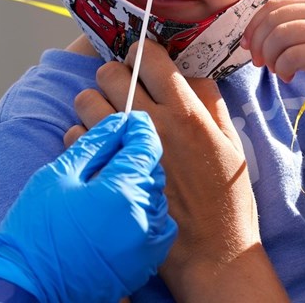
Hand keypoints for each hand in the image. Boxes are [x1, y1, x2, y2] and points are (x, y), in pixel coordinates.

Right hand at [0, 112, 176, 301]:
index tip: (127, 121)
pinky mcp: (146, 262)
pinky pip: (157, 223)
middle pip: (153, 169)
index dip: (137, 128)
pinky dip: (142, 210)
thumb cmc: (35, 231)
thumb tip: (118, 123)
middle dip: (135, 157)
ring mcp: (147, 244)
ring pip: (156, 195)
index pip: (146, 145)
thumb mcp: (59, 175)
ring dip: (138, 183)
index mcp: (122, 192)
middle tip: (110, 152)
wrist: (29, 286)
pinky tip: (115, 211)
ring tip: (107, 185)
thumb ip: (94, 144)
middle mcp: (144, 218)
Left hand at [70, 41, 287, 301]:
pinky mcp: (103, 175)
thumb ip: (208, 99)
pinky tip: (102, 147)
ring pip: (87, 100)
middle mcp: (152, 124)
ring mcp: (123, 149)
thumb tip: (188, 70)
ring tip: (110, 117)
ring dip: (96, 103)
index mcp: (186, 111)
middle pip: (110, 72)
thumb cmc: (226, 196)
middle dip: (115, 76)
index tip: (143, 61)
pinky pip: (75, 137)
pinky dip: (83, 137)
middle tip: (125, 91)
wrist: (212, 250)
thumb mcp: (229, 140)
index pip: (149, 56)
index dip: (142, 52)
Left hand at [241, 0, 304, 112]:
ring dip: (269, 57)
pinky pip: (291, 56)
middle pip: (273, 19)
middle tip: (259, 62)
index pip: (273, 5)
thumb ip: (293, 27)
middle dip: (258, 43)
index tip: (247, 45)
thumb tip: (252, 34)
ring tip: (276, 70)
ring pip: (279, 37)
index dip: (253, 26)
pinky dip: (282, 69)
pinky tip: (289, 77)